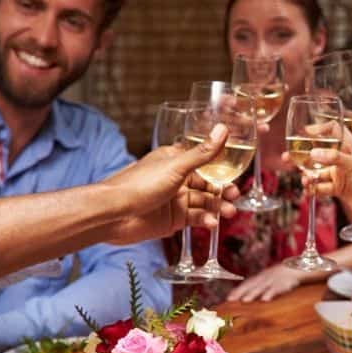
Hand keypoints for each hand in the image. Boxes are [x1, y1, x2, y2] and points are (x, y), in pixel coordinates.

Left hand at [98, 125, 239, 244]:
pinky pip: (195, 219)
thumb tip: (223, 129)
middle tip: (234, 196)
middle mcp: (177, 179)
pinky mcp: (173, 219)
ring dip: (217, 206)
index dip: (223, 167)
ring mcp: (175, 200)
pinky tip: (211, 223)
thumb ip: (203, 153)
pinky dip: (205, 220)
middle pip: (208, 184)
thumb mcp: (176, 166)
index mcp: (175, 160)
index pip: (205, 161)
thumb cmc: (139, 184)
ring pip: (204, 202)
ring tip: (227, 212)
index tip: (237, 173)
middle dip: (223, 190)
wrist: (114, 214)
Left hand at [226, 263, 312, 301]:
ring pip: (261, 287)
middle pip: (250, 285)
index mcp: (259, 278)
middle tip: (231, 300)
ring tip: (245, 300)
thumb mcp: (267, 279)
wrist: (295, 268)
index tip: (228, 298)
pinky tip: (265, 300)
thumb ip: (257, 286)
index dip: (237, 290)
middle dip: (240, 292)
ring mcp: (273, 281)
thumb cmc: (278, 276)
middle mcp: (264, 279)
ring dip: (253, 293)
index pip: (246, 284)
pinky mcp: (282, 284)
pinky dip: (270, 294)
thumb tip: (244, 295)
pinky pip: (275, 289)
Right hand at [301, 134, 351, 222]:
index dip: (320, 128)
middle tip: (288, 157)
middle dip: (303, 155)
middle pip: (319, 152)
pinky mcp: (337, 188)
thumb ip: (334, 158)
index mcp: (350, 147)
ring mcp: (339, 174)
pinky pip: (320, 187)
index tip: (305, 132)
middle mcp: (343, 158)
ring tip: (304, 180)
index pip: (334, 130)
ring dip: (308, 175)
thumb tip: (313, 153)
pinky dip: (313, 189)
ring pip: (317, 171)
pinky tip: (309, 191)